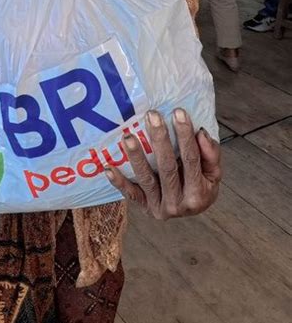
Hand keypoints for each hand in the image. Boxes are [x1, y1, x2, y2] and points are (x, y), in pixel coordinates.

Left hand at [105, 109, 220, 218]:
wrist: (190, 210)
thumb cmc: (202, 185)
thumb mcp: (213, 173)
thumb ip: (211, 154)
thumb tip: (201, 134)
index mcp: (198, 194)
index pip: (191, 159)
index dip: (185, 136)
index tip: (178, 112)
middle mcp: (178, 204)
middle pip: (167, 167)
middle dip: (160, 140)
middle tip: (152, 116)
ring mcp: (159, 207)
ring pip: (146, 179)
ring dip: (136, 157)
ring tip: (128, 136)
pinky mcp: (144, 208)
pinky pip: (130, 195)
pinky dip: (119, 182)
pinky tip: (109, 168)